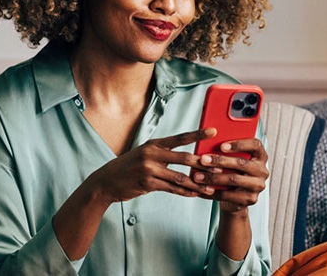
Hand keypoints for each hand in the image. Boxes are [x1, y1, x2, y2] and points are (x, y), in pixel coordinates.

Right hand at [84, 128, 218, 203]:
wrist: (107, 181)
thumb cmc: (129, 167)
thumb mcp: (144, 154)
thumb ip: (163, 154)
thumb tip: (186, 158)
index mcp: (153, 144)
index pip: (180, 138)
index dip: (197, 134)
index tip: (213, 131)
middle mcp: (152, 154)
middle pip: (184, 157)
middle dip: (203, 164)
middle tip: (219, 168)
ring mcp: (149, 169)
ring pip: (180, 176)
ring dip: (197, 183)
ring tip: (211, 187)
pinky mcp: (147, 183)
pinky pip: (171, 188)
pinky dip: (185, 192)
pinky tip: (195, 194)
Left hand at [193, 138, 268, 213]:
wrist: (235, 197)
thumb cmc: (231, 171)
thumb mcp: (230, 159)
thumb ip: (225, 151)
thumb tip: (206, 143)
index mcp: (260, 155)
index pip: (255, 145)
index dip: (239, 144)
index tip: (221, 145)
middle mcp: (262, 170)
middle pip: (242, 163)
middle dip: (220, 161)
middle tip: (202, 160)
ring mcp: (258, 186)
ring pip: (234, 180)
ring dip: (213, 177)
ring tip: (197, 176)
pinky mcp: (250, 199)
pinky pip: (229, 195)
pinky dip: (212, 192)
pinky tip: (200, 189)